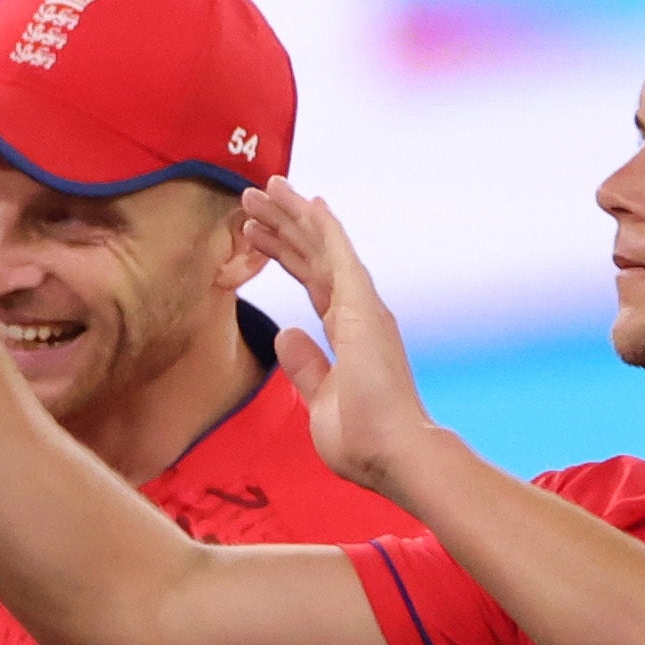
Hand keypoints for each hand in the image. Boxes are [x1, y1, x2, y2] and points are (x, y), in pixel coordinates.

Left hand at [237, 182, 438, 497]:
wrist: (393, 454)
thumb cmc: (363, 439)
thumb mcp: (319, 399)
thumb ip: (305, 365)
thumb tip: (285, 335)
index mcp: (348, 333)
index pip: (310, 282)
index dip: (284, 255)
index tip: (256, 235)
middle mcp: (358, 312)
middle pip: (312, 257)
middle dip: (281, 227)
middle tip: (250, 201)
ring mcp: (363, 307)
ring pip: (322, 247)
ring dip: (292, 216)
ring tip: (261, 189)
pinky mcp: (364, 307)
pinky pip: (339, 255)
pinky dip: (323, 227)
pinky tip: (308, 202)